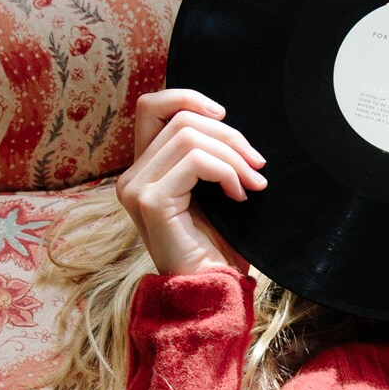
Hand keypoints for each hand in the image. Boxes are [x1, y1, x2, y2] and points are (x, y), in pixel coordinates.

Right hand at [116, 89, 267, 275]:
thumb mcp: (212, 191)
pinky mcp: (150, 200)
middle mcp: (131, 176)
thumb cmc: (217, 248)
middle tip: (258, 164)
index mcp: (143, 170)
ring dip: (232, 156)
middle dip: (229, 136)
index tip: (225, 117)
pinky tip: (240, 196)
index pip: (153, 107)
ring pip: (190, 136)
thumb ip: (206, 156)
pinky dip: (226, 172)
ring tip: (253, 184)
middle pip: (180, 119)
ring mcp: (136, 188)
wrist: (213, 291)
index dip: (188, 98)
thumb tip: (225, 121)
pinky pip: (195, 161)